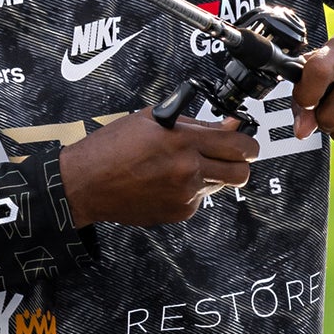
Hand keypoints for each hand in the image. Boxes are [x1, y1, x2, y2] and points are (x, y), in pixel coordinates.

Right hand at [59, 110, 259, 227]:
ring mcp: (185, 195)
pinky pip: (198, 198)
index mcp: (183, 142)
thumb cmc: (112, 148)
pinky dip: (190, 189)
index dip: (247, 142)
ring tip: (186, 165)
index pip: (240, 145)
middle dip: (240, 162)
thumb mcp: (153, 120)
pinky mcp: (179, 212)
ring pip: (221, 185)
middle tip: (227, 154)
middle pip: (242, 172)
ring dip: (213, 174)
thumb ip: (195, 123)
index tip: (243, 139)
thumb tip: (228, 125)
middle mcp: (188, 170)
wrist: (86, 183)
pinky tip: (167, 180)